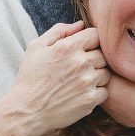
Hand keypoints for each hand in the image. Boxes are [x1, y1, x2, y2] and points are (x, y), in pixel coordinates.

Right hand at [8, 21, 110, 135]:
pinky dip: (97, 92)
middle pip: (104, 54)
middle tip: (80, 67)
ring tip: (81, 81)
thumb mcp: (36, 47)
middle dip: (94, 58)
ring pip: (106, 72)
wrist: (27, 111)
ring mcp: (87, 82)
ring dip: (97, 75)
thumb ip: (59, 31)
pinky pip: (105, 91)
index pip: (96, 34)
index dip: (90, 40)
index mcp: (68, 47)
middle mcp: (81, 63)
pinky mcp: (90, 100)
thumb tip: (80, 24)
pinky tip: (83, 93)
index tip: (83, 49)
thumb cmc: (30, 78)